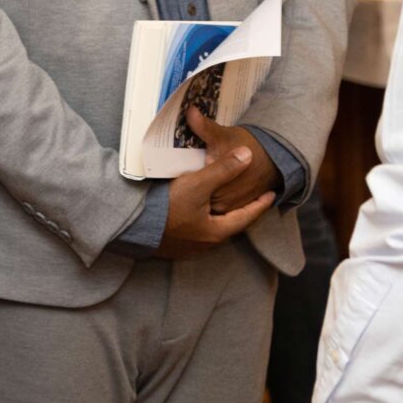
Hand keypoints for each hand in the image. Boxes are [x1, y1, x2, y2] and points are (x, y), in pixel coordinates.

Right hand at [156, 111, 276, 258]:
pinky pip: (192, 233)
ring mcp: (187, 247)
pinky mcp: (170, 246)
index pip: (246, 217)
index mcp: (217, 231)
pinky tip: (191, 215)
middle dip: (238, 212)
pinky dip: (198, 223)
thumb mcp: (197, 183)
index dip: (260, 204)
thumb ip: (223, 169)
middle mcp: (205, 243)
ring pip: (209, 230)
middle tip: (247, 199)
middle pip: (228, 225)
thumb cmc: (166, 206)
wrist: (131, 225)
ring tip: (219, 206)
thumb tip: (248, 155)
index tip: (271, 195)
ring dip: (216, 218)